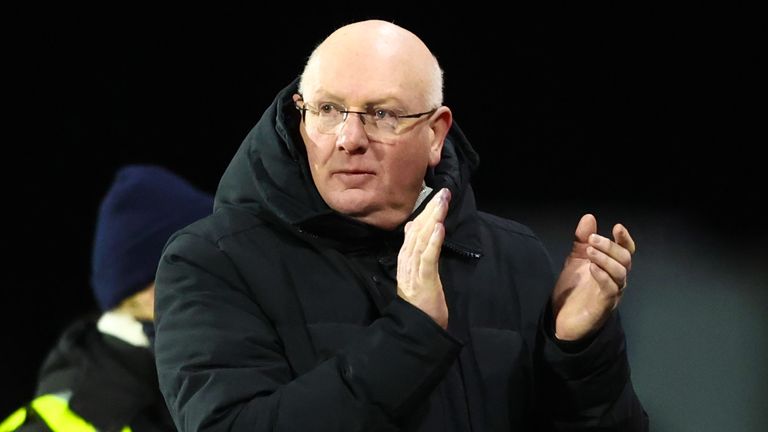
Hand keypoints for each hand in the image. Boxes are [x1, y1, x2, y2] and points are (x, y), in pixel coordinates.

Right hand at [396, 188, 449, 328]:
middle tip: (443, 192)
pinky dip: (433, 242)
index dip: (424, 212)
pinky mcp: (424, 281)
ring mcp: (414, 271)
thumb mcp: (417, 274)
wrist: (420, 328)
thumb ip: (414, 252)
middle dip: (430, 210)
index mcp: (406, 260)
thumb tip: (412, 228)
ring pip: (421, 240)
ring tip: (441, 203)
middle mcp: (407, 262)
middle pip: (417, 231)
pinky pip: (427, 258)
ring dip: (432, 219)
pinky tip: (438, 228)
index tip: (435, 196)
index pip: (413, 231)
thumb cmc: (422, 304)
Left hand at [551, 214, 635, 340]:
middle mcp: (616, 280)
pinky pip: (610, 289)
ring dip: (605, 259)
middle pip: (625, 259)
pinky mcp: (603, 306)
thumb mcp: (575, 260)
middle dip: (610, 246)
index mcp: (611, 268)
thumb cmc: (573, 290)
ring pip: (620, 273)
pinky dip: (602, 276)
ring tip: (590, 251)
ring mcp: (612, 294)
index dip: (624, 239)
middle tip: (593, 239)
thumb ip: (582, 240)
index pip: (625, 251)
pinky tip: (592, 268)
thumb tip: (589, 217)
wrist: (561, 320)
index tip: (617, 227)